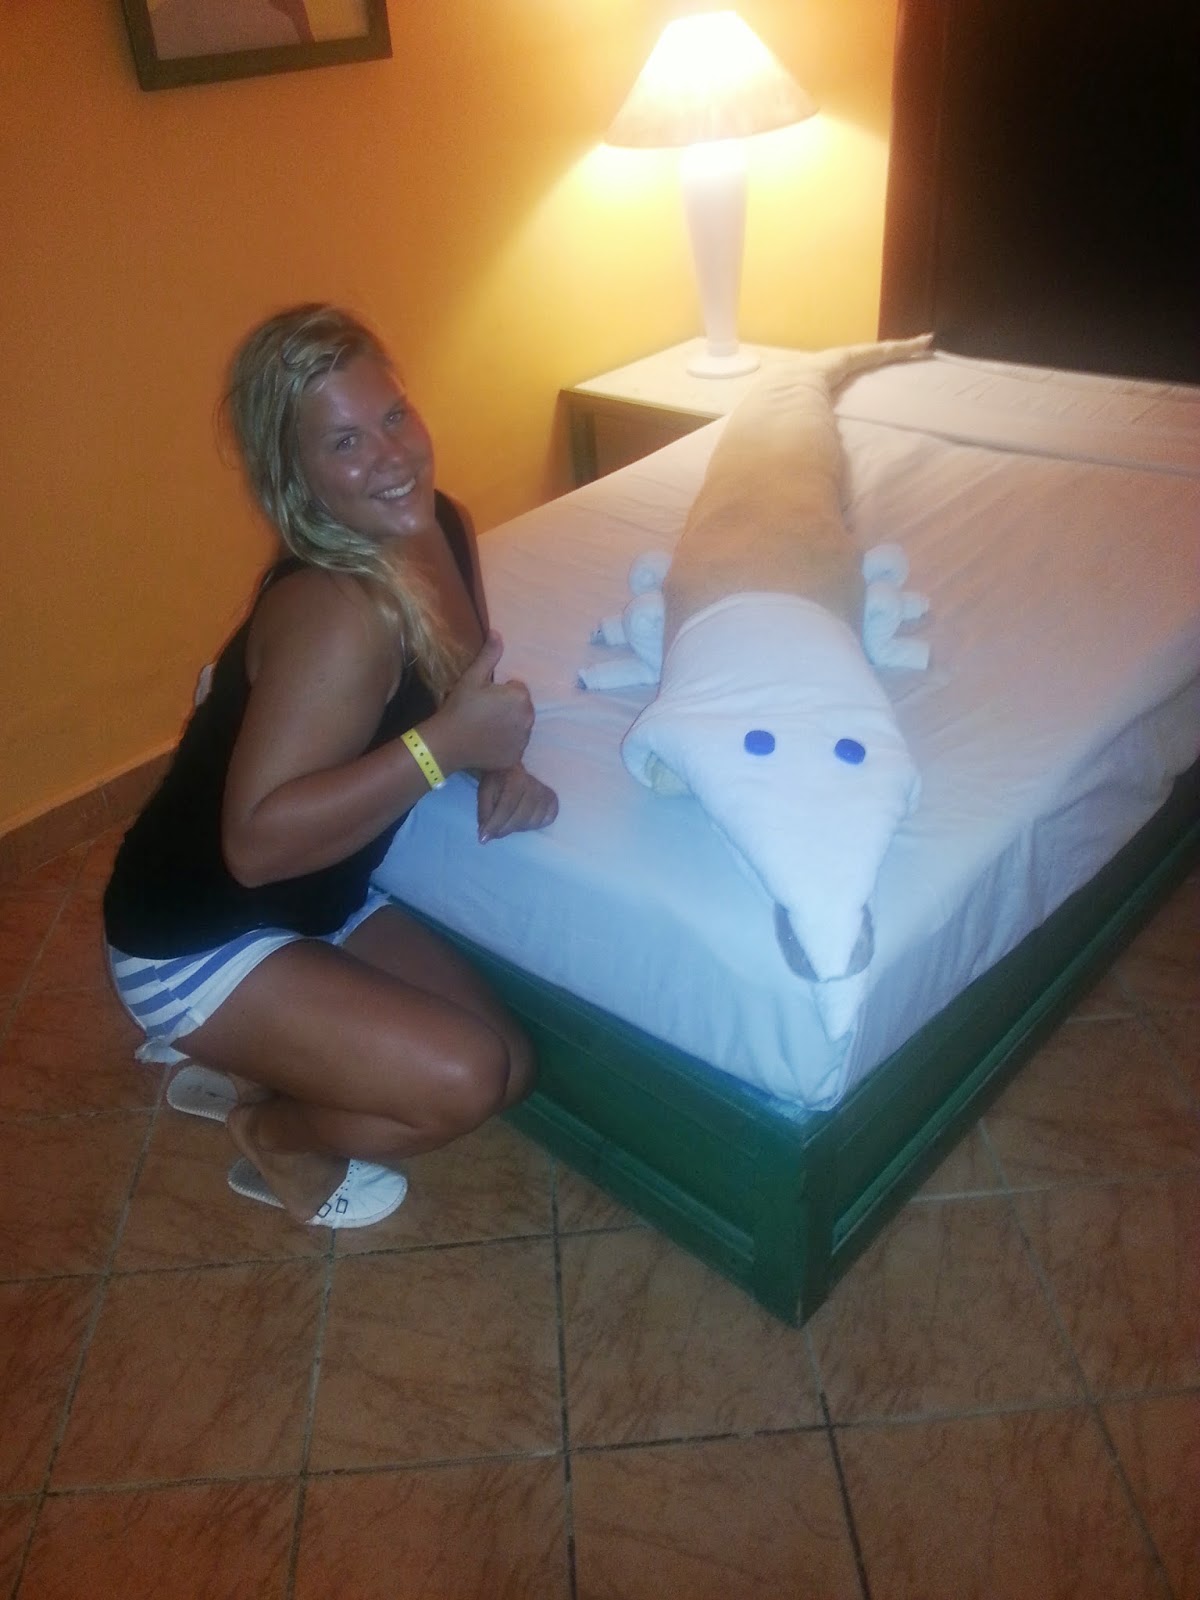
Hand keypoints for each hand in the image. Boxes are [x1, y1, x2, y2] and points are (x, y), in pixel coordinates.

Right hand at [433, 632, 533, 773]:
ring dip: (509, 726)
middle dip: (508, 709)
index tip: (484, 698)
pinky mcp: (516, 758)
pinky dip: (506, 745)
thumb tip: (498, 633)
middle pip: (522, 709)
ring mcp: (523, 741)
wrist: (447, 743)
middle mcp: (528, 719)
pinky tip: (489, 744)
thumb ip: (489, 655)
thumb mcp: (472, 678)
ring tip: (486, 728)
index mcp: (520, 698)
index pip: (518, 690)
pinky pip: (515, 747)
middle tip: (484, 713)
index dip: (501, 693)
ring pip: (520, 727)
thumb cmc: (459, 707)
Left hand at [477, 763, 558, 841]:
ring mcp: (546, 792)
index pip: (506, 807)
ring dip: (519, 828)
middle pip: (522, 817)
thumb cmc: (497, 782)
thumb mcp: (484, 793)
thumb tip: (485, 836)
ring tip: (509, 823)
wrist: (511, 769)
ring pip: (534, 821)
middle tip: (494, 833)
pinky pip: (548, 819)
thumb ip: (484, 813)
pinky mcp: (553, 800)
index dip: (495, 824)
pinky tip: (526, 821)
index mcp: (515, 778)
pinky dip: (537, 824)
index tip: (483, 839)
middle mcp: (534, 785)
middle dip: (505, 829)